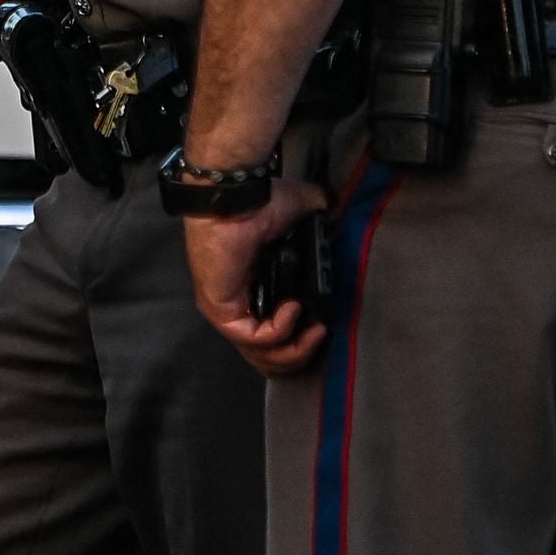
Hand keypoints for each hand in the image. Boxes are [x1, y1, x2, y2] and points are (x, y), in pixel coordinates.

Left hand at [183, 175, 330, 377]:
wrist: (236, 198)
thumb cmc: (259, 202)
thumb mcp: (298, 211)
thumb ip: (317, 216)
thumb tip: (333, 215)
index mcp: (253, 288)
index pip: (271, 335)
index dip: (299, 340)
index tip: (322, 325)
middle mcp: (238, 305)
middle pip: (267, 356)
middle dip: (300, 353)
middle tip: (320, 334)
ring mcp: (227, 311)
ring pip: (261, 355)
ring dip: (296, 348)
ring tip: (314, 328)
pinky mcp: (222, 313)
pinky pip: (255, 338)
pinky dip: (280, 329)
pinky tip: (293, 307)